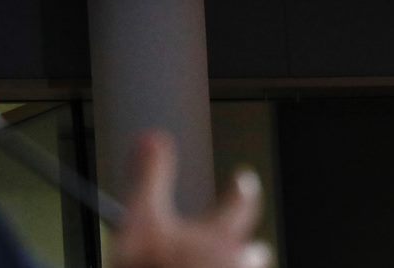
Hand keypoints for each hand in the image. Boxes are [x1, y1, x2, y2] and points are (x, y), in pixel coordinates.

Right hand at [113, 132, 269, 267]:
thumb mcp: (140, 218)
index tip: (243, 179)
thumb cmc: (145, 267)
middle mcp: (236, 262)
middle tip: (231, 244)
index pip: (240, 202)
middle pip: (254, 250)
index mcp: (219, 236)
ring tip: (215, 267)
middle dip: (243, 246)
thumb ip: (151, 176)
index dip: (241, 188)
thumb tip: (153, 138)